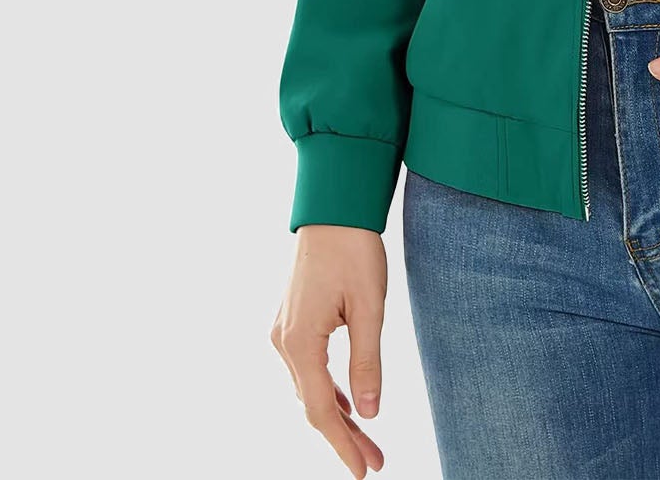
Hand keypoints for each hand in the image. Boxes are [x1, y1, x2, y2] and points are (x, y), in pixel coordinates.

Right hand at [271, 225, 386, 476]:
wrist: (333, 207)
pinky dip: (329, 391)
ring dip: (338, 416)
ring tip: (367, 443)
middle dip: (344, 437)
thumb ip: (367, 362)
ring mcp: (284, 332)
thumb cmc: (354, 250)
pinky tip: (349, 405)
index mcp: (300, 342)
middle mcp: (284, 343)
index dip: (344, 444)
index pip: (322, 411)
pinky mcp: (292, 322)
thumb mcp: (369, 307)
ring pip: (310, 389)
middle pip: (314, 406)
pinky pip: (308, 370)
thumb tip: (371, 413)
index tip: (364, 471)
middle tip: (375, 463)